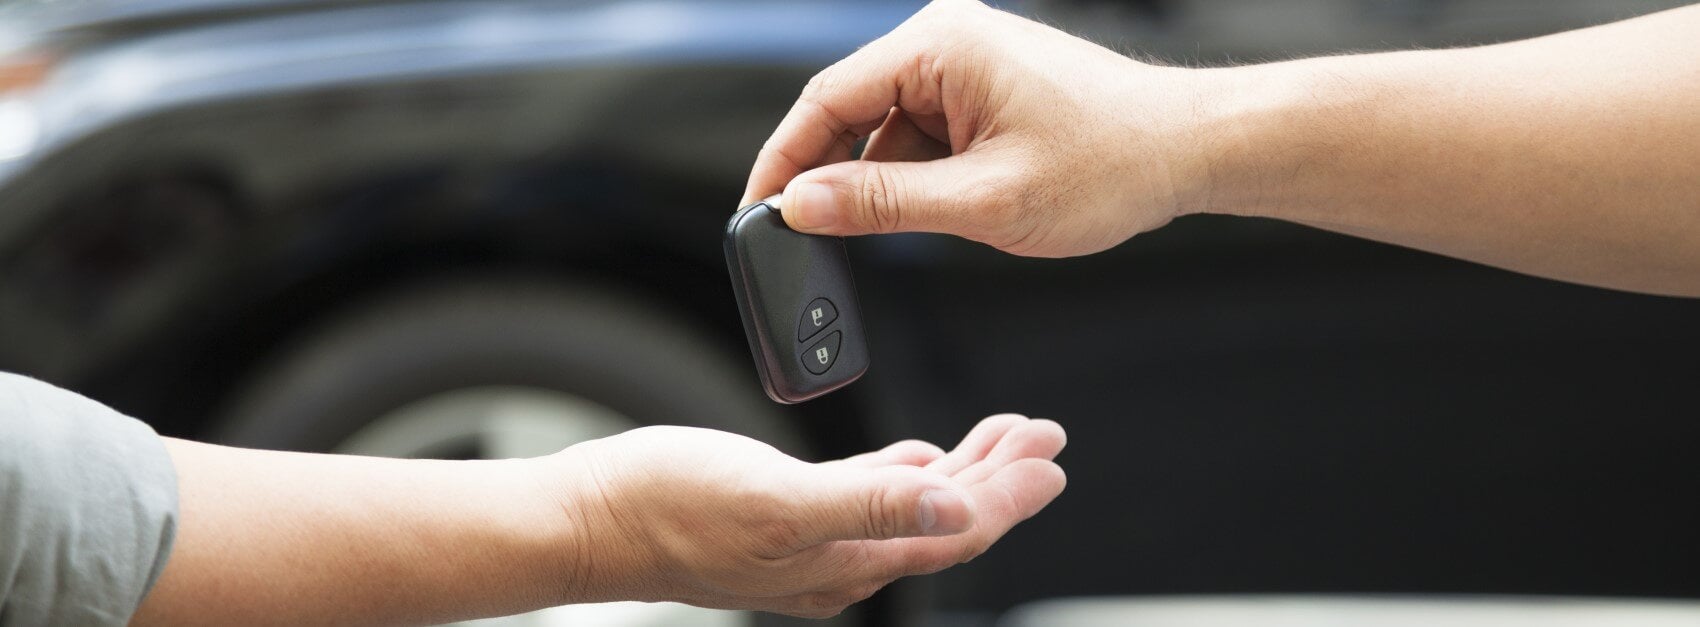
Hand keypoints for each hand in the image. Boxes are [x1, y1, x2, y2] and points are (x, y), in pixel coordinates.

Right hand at [534, 414, 1065, 617]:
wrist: (589, 519)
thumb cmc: (669, 510)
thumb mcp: (779, 503)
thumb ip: (872, 507)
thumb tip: (956, 514)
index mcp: (848, 561)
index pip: (953, 532)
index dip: (1007, 495)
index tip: (1049, 456)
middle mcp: (839, 559)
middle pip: (943, 522)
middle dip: (999, 479)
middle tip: (1042, 436)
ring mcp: (812, 539)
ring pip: (910, 507)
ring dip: (961, 472)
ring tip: (1003, 437)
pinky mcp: (782, 514)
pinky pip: (865, 497)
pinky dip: (902, 473)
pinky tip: (918, 456)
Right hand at [741, 0, 1210, 256]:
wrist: (1190, 151)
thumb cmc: (1110, 164)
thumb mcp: (984, 201)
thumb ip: (883, 204)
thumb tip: (803, 205)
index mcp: (939, 46)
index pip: (826, 99)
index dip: (783, 163)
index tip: (757, 214)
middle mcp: (945, 41)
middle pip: (848, 111)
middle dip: (830, 179)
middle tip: (802, 242)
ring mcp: (964, 64)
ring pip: (884, 131)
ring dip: (882, 185)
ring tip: (906, 234)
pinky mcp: (982, 90)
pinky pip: (921, 135)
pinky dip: (916, 179)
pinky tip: (935, 215)